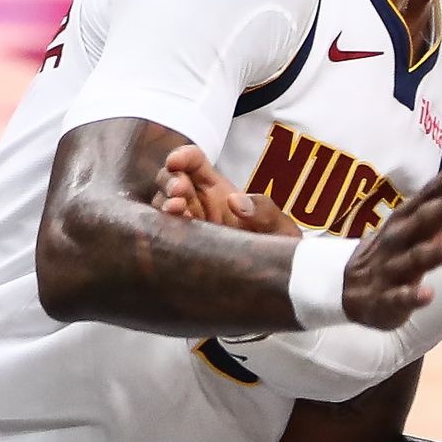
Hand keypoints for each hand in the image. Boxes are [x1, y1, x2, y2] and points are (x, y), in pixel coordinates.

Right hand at [153, 145, 298, 236]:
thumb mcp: (278, 228)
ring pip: (162, 206)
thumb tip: (235, 201)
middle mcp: (197, 204)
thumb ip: (264, 211)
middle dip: (170, 180)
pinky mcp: (180, 249)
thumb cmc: (276, 250)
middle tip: (180, 191)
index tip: (177, 161)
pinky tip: (172, 232)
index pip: (193, 162)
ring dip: (164, 204)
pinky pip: (163, 235)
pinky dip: (162, 230)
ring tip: (176, 209)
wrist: (274, 286)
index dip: (183, 156)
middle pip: (170, 180)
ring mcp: (186, 226)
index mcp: (218, 190)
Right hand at [340, 163, 441, 329]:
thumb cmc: (391, 250)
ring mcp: (389, 270)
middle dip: (441, 210)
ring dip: (434, 253)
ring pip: (413, 260)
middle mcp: (396, 241)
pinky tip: (428, 294)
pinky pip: (399, 299)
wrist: (343, 289)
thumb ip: (439, 201)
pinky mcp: (384, 301)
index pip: (425, 198)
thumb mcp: (411, 223)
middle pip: (420, 223)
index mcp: (403, 221)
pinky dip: (412, 296)